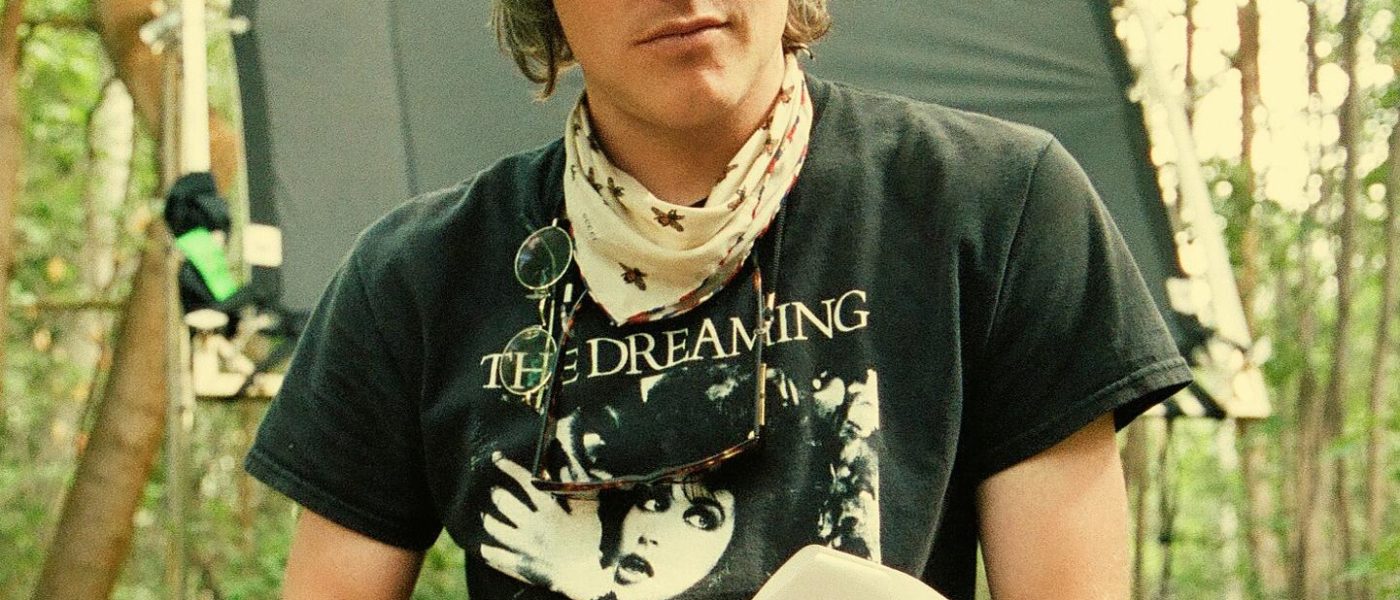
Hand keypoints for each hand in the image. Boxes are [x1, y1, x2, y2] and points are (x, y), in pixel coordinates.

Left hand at [480, 454, 610, 599]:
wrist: (587, 576)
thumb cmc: (590, 540)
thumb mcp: (588, 510)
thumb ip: (575, 486)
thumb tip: (564, 462)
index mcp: (550, 510)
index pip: (526, 482)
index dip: (510, 468)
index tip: (498, 459)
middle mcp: (533, 526)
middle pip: (505, 503)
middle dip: (498, 494)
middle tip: (496, 492)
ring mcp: (525, 546)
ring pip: (496, 528)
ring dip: (489, 519)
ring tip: (486, 516)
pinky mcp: (521, 565)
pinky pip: (496, 556)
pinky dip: (488, 551)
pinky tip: (484, 547)